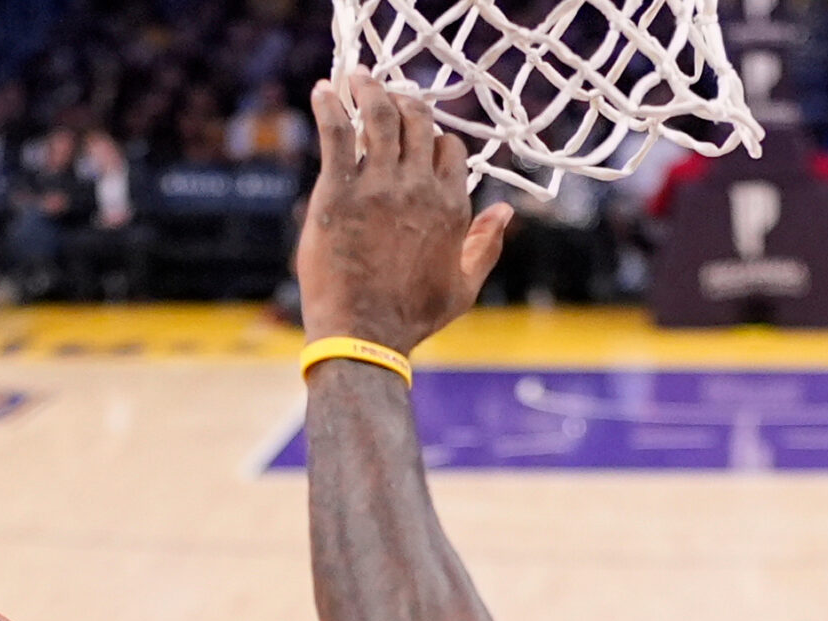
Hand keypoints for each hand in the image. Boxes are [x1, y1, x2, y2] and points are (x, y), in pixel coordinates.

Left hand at [297, 73, 512, 352]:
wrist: (364, 335)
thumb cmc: (413, 318)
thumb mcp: (464, 287)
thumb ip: (486, 244)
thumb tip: (505, 210)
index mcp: (452, 207)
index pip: (449, 147)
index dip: (432, 136)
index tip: (413, 135)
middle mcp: (420, 188)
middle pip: (418, 120)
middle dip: (403, 101)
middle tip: (383, 96)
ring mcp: (379, 187)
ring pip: (380, 114)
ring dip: (368, 87)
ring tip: (355, 78)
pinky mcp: (339, 191)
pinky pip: (335, 133)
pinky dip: (329, 105)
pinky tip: (322, 90)